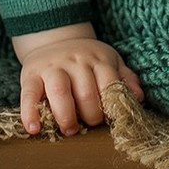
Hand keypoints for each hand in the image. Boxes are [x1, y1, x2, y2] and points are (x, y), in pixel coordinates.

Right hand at [11, 23, 144, 135]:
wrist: (53, 38)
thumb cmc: (86, 59)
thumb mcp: (109, 61)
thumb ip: (124, 78)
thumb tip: (139, 97)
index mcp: (98, 59)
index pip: (109, 84)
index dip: (111, 107)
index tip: (110, 121)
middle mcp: (75, 61)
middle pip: (86, 91)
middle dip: (90, 115)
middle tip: (88, 127)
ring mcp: (52, 67)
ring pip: (60, 91)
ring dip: (66, 116)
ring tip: (70, 130)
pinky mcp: (30, 74)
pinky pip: (28, 94)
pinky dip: (30, 113)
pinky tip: (34, 129)